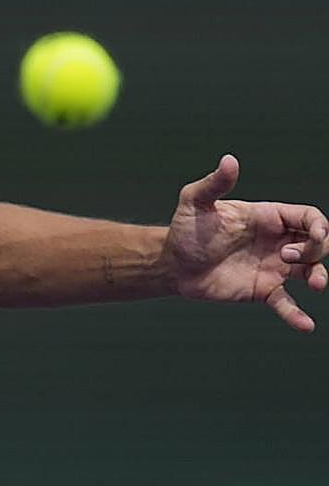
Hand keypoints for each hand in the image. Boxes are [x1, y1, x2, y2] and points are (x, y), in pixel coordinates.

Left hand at [163, 154, 328, 331]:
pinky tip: (306, 326)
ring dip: (319, 277)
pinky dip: (297, 315)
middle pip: (316, 243)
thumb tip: (229, 160)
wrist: (172, 264)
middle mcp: (277, 242)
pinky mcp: (262, 290)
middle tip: (287, 256)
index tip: (315, 235)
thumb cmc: (185, 229)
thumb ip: (214, 184)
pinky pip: (286, 303)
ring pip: (310, 271)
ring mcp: (272, 267)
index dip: (318, 226)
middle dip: (314, 249)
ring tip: (315, 284)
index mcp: (267, 218)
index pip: (307, 217)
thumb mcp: (195, 203)